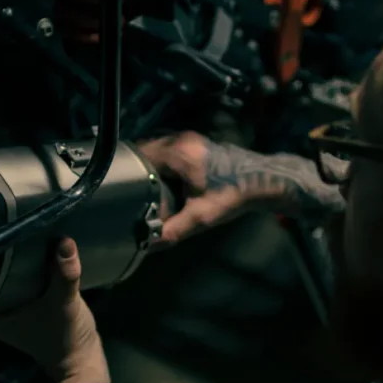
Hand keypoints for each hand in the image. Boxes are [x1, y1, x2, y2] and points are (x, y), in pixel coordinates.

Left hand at [0, 238, 107, 382]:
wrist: (83, 359)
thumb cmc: (64, 337)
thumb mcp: (64, 304)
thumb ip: (64, 274)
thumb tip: (64, 241)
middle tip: (2, 218)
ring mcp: (9, 305)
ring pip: (6, 272)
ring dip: (13, 254)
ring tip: (16, 224)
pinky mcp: (26, 301)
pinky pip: (20, 276)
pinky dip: (27, 263)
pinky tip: (33, 243)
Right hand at [139, 131, 344, 242]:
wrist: (264, 181)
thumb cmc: (234, 195)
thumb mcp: (202, 216)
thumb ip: (173, 230)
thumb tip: (149, 243)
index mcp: (179, 152)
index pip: (139, 155)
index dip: (127, 172)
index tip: (119, 188)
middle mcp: (181, 140)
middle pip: (145, 150)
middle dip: (136, 170)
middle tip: (126, 191)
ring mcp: (190, 139)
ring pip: (157, 149)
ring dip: (148, 165)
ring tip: (140, 187)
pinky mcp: (197, 144)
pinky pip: (169, 150)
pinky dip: (161, 163)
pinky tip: (161, 180)